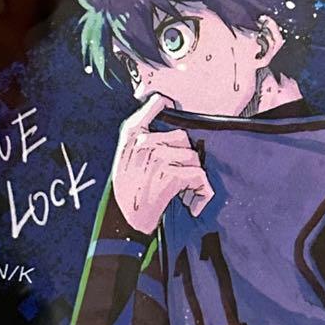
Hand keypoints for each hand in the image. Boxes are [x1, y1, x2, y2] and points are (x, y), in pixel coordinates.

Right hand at [110, 93, 213, 234]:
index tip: (171, 106)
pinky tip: (191, 200)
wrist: (125, 221)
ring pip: (193, 156)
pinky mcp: (171, 175)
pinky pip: (199, 175)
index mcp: (131, 133)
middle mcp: (144, 141)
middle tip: (175, 175)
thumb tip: (159, 108)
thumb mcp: (124, 156)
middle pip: (182, 137)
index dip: (167, 104)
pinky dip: (200, 191)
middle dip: (184, 156)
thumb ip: (139, 135)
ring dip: (192, 175)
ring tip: (180, 189)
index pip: (154, 104)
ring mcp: (158, 158)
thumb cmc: (127, 189)